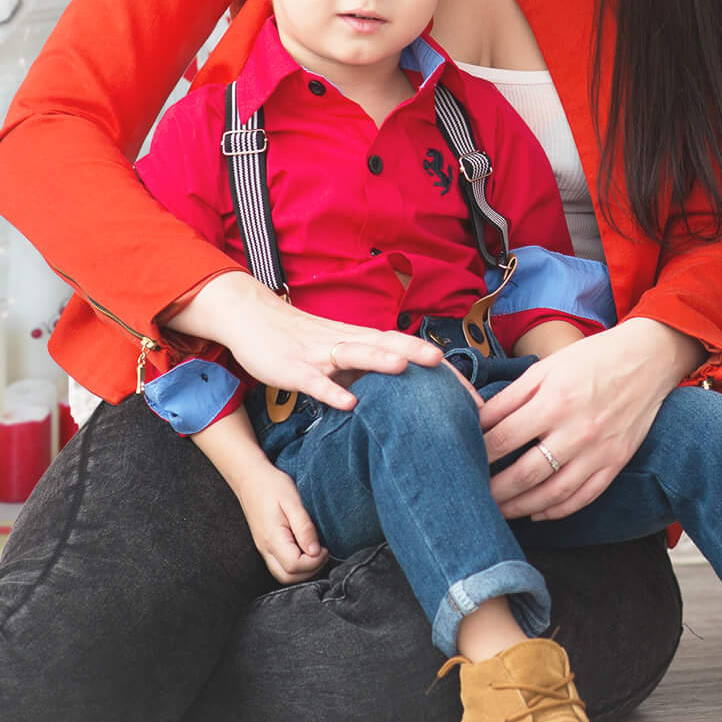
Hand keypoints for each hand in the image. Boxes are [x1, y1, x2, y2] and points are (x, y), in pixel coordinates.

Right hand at [173, 271, 443, 411]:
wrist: (251, 317)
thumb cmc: (298, 339)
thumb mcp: (337, 353)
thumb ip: (365, 370)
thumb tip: (397, 395)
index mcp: (359, 340)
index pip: (404, 349)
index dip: (436, 367)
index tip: (469, 394)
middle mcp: (345, 342)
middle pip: (388, 344)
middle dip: (420, 356)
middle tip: (453, 374)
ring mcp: (319, 354)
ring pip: (354, 354)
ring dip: (380, 362)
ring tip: (407, 369)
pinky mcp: (293, 368)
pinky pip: (314, 380)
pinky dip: (331, 391)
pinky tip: (348, 405)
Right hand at [233, 465, 325, 583]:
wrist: (250, 478)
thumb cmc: (272, 485)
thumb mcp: (292, 501)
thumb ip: (304, 527)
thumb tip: (315, 551)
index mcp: (272, 538)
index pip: (294, 565)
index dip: (314, 562)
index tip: (325, 548)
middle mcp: (265, 548)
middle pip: (287, 577)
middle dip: (310, 571)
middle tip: (323, 553)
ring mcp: (263, 549)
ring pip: (283, 575)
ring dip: (303, 571)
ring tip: (316, 552)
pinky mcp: (265, 546)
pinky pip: (280, 566)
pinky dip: (295, 567)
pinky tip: (305, 551)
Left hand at [481, 318, 701, 520]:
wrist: (648, 358)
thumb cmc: (591, 359)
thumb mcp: (546, 368)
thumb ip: (511, 397)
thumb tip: (477, 422)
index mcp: (554, 401)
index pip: (503, 439)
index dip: (478, 454)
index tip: (463, 461)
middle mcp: (576, 431)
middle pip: (524, 474)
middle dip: (493, 490)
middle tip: (473, 495)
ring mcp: (598, 451)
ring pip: (551, 494)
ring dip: (520, 507)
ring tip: (498, 510)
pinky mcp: (615, 463)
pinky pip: (582, 497)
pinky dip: (556, 510)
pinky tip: (537, 512)